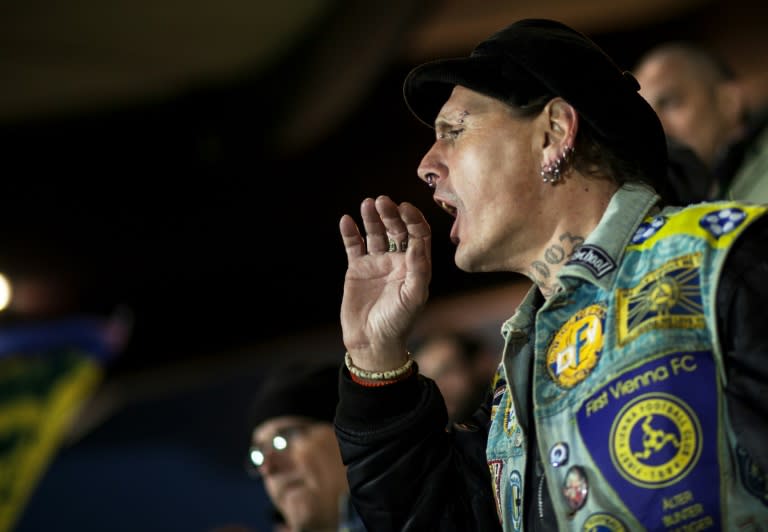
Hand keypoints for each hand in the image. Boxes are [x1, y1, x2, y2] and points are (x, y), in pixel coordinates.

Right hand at [339, 195, 431, 370]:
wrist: (372, 341)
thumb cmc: (398, 321)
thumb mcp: (413, 296)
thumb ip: (418, 269)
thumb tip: (419, 242)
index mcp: (416, 265)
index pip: (418, 234)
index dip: (413, 219)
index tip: (405, 207)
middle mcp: (398, 260)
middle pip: (397, 229)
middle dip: (390, 214)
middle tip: (382, 201)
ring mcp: (377, 262)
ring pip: (375, 233)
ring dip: (372, 218)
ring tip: (367, 204)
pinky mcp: (357, 268)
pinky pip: (354, 245)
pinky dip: (350, 232)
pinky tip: (347, 220)